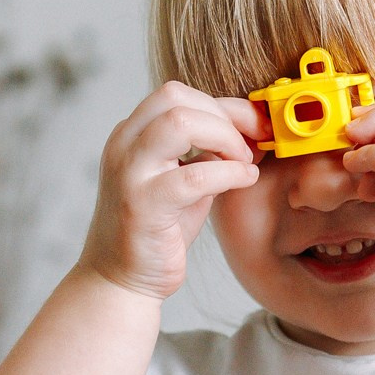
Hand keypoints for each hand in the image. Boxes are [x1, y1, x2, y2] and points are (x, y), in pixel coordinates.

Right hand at [77, 82, 265, 300]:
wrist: (120, 281)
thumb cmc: (158, 231)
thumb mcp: (184, 179)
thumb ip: (207, 152)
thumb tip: (249, 127)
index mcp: (131, 134)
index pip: (176, 94)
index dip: (222, 104)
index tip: (254, 125)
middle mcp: (124, 145)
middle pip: (176, 97)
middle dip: (225, 116)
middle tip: (251, 144)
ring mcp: (129, 173)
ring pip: (180, 123)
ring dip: (225, 138)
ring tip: (242, 163)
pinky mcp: (142, 205)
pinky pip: (194, 175)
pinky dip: (229, 174)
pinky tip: (244, 181)